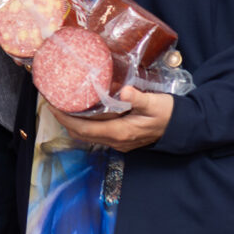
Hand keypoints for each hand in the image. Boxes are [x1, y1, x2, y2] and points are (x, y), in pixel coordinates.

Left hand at [52, 85, 175, 150]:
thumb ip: (139, 98)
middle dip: (64, 120)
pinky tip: (81, 112)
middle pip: (81, 134)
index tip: (52, 105)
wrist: (182, 127)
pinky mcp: (121, 139)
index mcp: (120, 132)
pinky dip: (84, 124)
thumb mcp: (155, 103)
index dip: (65, 118)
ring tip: (62, 105)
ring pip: (87, 136)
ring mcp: (118, 142)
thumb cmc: (168, 114)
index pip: (84, 129)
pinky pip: (96, 134)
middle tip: (52, 102)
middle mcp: (116, 140)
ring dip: (73, 123)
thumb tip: (125, 91)